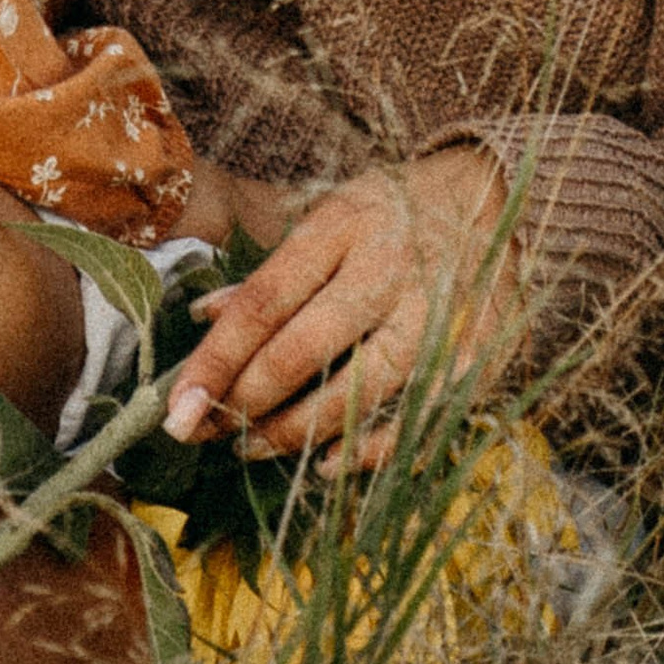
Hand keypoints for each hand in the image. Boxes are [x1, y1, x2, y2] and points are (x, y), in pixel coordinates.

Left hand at [161, 148, 519, 466]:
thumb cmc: (387, 212)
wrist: (489, 198)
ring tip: (252, 449)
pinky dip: (370, 449)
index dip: (216, 359)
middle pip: (306, 349)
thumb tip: (204, 317)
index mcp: (342, 228)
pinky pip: (415, 417)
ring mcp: (437, 316)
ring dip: (299, 432)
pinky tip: (327, 465)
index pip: (264, 301)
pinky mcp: (475, 355)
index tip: (175, 407)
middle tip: (207, 432)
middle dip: (248, 402)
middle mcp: (389, 271)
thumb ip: (269, 272)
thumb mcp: (324, 217)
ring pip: (360, 391)